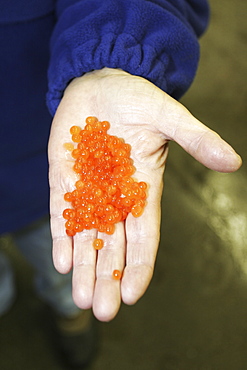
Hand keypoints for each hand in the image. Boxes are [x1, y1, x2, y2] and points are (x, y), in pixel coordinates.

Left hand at [48, 68, 240, 320]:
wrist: (101, 82)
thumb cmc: (137, 99)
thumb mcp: (169, 117)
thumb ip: (196, 140)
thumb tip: (233, 163)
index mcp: (143, 189)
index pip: (144, 236)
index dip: (139, 265)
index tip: (132, 295)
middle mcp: (115, 197)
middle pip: (113, 245)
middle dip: (107, 278)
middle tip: (102, 311)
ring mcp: (88, 189)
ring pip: (86, 236)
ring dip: (83, 267)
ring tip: (79, 299)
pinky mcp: (63, 178)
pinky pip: (62, 213)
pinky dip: (61, 236)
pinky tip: (61, 262)